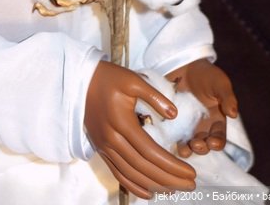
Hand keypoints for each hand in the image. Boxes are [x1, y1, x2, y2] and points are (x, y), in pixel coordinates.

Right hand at [85, 62, 195, 198]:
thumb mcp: (133, 79)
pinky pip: (117, 173)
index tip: (191, 172)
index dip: (172, 166)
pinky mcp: (100, 149)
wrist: (78, 80)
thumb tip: (174, 114)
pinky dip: (133, 186)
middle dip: (169, 180)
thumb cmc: (108, 77)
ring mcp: (104, 147)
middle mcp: (112, 140)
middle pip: (144, 168)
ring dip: (155, 185)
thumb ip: (154, 96)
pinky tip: (148, 193)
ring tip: (175, 189)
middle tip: (191, 185)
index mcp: (122, 123)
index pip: (151, 152)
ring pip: (131, 174)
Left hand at [165, 59, 237, 157]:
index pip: (219, 138)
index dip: (217, 143)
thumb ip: (227, 98)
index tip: (212, 143)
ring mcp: (186, 125)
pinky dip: (170, 138)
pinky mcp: (171, 121)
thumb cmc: (207, 75)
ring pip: (187, 144)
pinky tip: (168, 139)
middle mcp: (202, 128)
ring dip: (186, 149)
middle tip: (196, 144)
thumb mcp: (220, 83)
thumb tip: (233, 114)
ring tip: (184, 149)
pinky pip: (171, 133)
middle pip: (203, 145)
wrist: (185, 65)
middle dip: (201, 148)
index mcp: (216, 122)